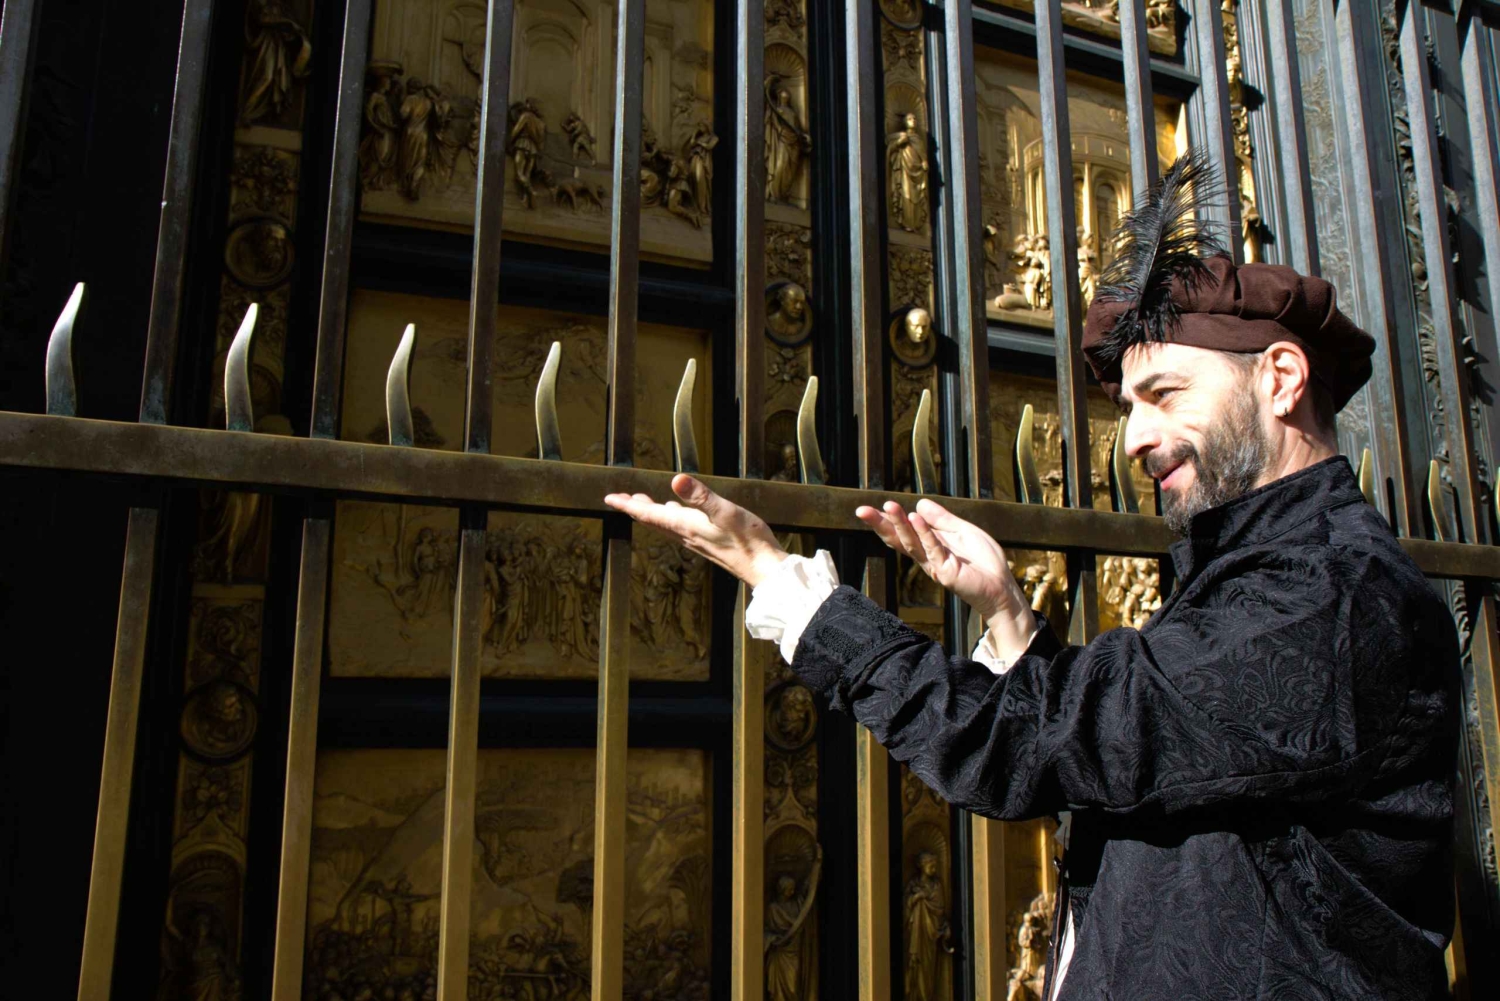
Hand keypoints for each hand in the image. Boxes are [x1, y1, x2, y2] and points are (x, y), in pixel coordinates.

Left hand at [603, 474, 787, 586]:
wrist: (763, 567)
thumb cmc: (747, 540)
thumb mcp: (724, 511)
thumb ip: (700, 496)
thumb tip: (676, 480)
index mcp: (686, 525)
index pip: (649, 514)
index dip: (628, 505)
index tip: (609, 498)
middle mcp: (686, 535)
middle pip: (653, 520)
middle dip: (634, 508)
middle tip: (618, 498)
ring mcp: (696, 540)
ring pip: (666, 524)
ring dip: (651, 513)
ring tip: (641, 503)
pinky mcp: (707, 542)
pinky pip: (680, 528)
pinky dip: (670, 517)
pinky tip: (677, 513)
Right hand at [855, 498, 1028, 630]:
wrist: (1001, 584)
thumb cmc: (983, 561)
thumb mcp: (962, 530)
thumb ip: (942, 519)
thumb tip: (919, 503)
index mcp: (928, 545)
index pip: (901, 532)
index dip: (885, 521)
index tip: (869, 508)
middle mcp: (926, 556)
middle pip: (898, 539)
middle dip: (880, 524)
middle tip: (861, 510)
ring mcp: (934, 564)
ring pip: (911, 542)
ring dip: (899, 524)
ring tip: (889, 506)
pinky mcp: (946, 571)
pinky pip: (933, 548)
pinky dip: (924, 532)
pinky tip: (915, 517)